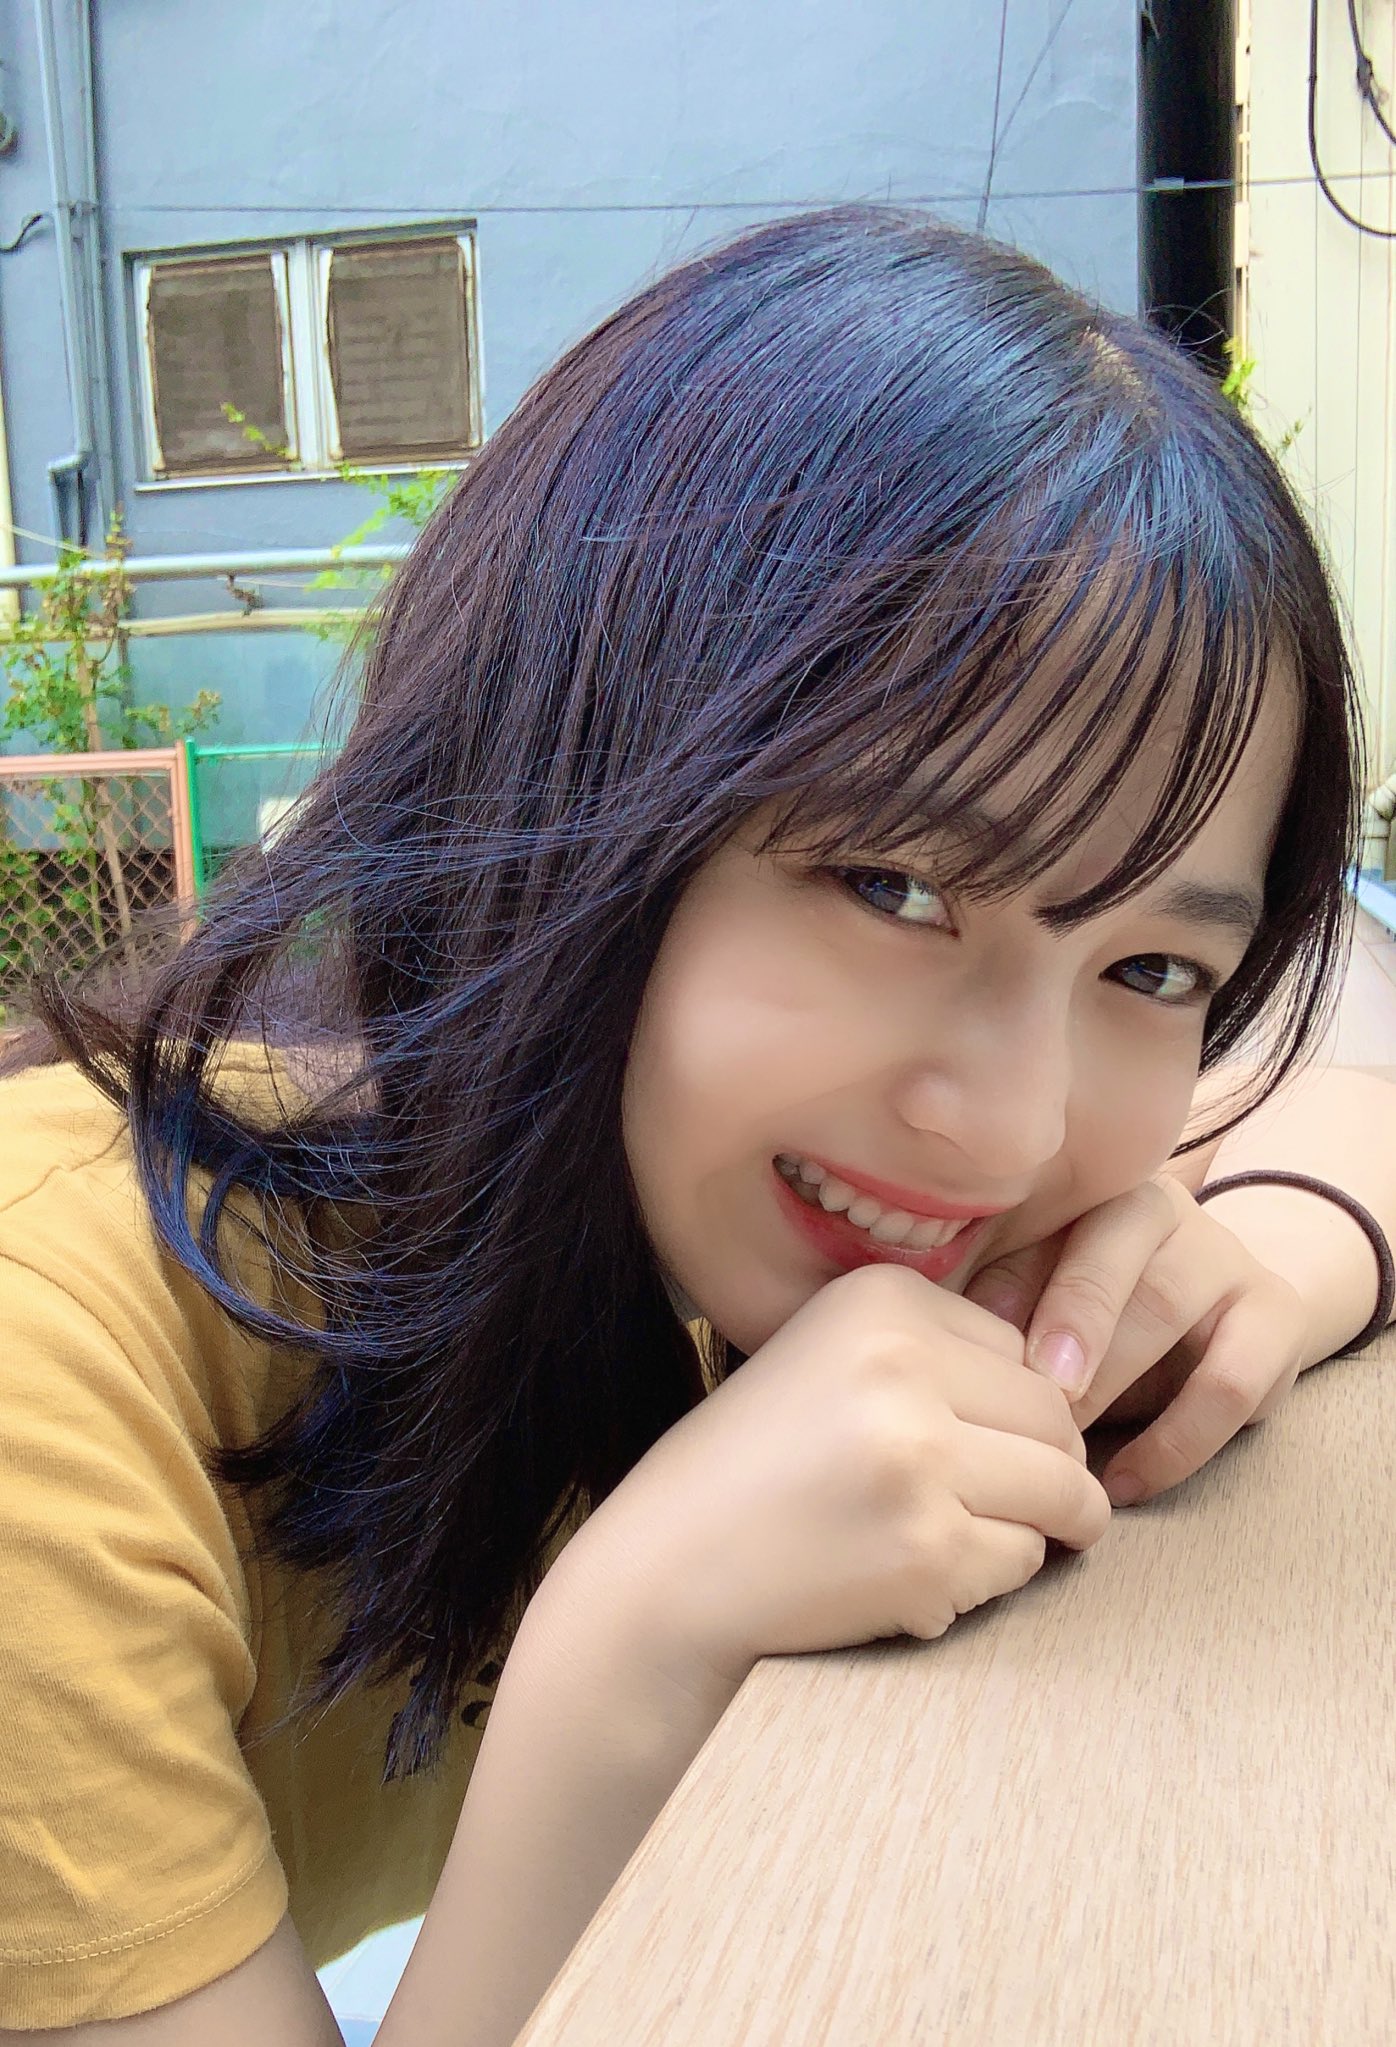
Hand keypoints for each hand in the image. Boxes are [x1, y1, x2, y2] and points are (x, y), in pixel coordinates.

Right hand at [565, 1263, 1109, 1699]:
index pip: (1019, 1348)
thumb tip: (1068, 1394)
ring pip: (1061, 1489)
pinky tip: (924, 1573)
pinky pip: (1024, 1559)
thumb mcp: (826, 1356)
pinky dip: (991, 1576)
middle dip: (1047, 1469)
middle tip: (1003, 1501)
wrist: (670, 1567)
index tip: (967, 1442)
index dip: (1005, 1406)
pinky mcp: (930, 1550)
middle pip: (1056, 1418)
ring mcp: (921, 1460)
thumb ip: (933, 1352)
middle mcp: (904, 1365)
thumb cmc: (752, 1466)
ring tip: (976, 1536)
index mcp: (879, 1301)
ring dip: (1038, 1525)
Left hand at [962, 1175, 1307, 1506]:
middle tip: (1030, 1402)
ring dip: (1113, 1383)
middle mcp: (1161, 1207)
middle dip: (1066, 1330)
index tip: (981, 1360)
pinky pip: (1232, 1382)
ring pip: (1169, 1304)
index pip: (1047, 1220)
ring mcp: (1225, 1255)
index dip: (1013, 1288)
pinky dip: (1177, 1442)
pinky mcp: (1275, 1317)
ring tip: (1066, 1452)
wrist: (1208, 1314)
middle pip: (1112, 1250)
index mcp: (1088, 1188)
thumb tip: (927, 1342)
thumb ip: (992, 1301)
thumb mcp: (1036, 1293)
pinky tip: (1125, 1483)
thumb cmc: (1082, 1309)